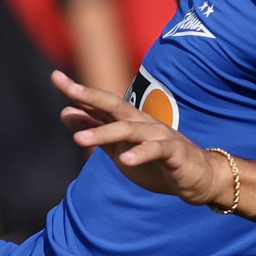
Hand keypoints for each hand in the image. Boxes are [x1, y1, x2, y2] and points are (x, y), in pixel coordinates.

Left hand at [52, 69, 226, 205]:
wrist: (198, 177)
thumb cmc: (157, 162)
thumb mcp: (118, 147)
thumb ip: (95, 130)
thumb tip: (65, 113)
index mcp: (129, 121)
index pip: (101, 103)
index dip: (79, 92)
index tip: (56, 77)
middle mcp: (143, 122)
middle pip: (115, 106)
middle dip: (91, 96)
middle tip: (69, 90)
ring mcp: (160, 135)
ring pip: (130, 130)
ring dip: (105, 133)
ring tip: (81, 140)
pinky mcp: (175, 152)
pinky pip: (156, 150)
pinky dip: (141, 153)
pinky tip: (125, 160)